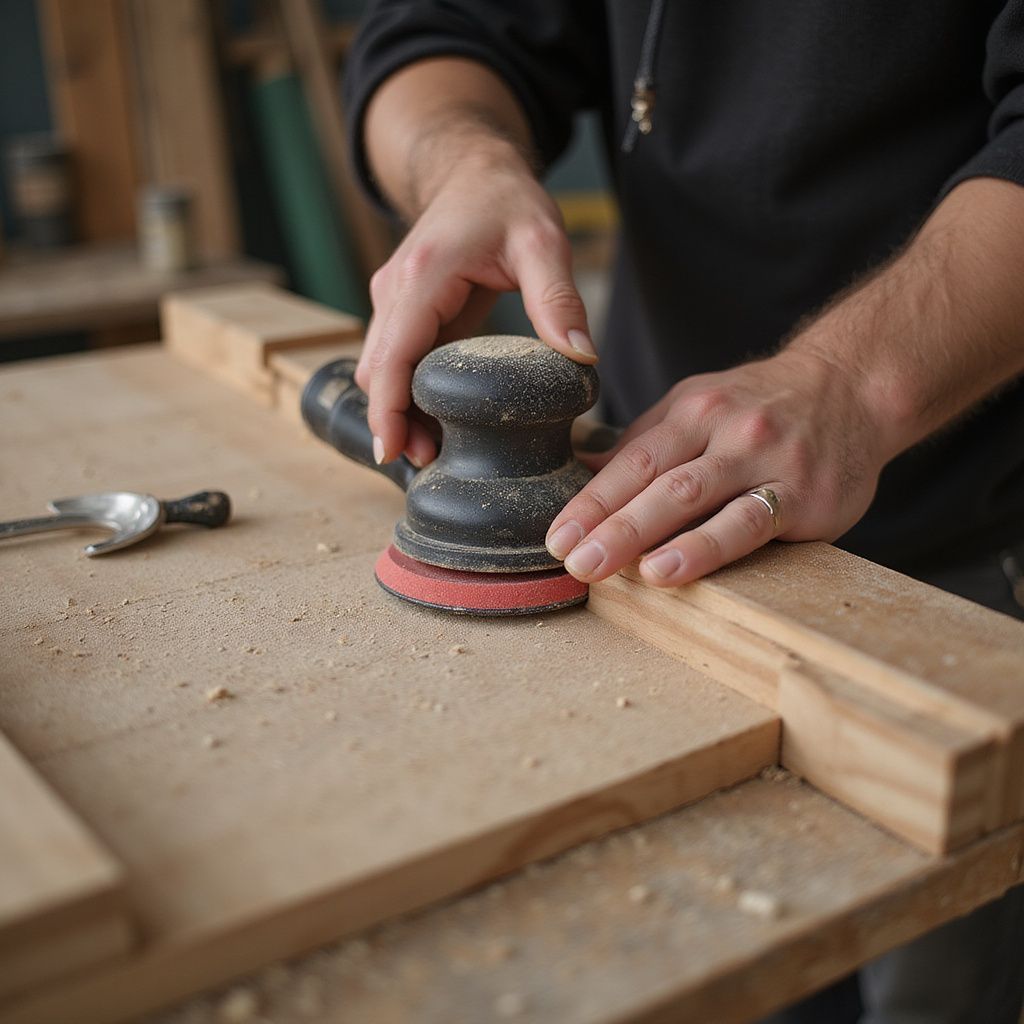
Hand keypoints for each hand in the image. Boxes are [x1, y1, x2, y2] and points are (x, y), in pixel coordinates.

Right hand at [355, 148, 596, 467]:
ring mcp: (394, 299)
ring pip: (381, 367)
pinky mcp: (403, 309)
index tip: (392, 451)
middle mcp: (395, 289)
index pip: (391, 355)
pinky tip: (433, 420)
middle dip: (394, 420)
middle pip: (378, 369)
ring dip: (398, 409)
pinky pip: (396, 358)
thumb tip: (581, 358)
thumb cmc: (506, 199)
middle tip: (427, 464)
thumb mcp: (543, 242)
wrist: (474, 170)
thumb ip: (559, 300)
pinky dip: (407, 390)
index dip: (387, 408)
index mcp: (423, 275)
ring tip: (432, 453)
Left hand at [548, 350, 887, 585]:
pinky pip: (749, 524)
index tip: (557, 536)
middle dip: (607, 523)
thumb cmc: (762, 407)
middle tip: (570, 560)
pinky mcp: (806, 494)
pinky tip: (671, 569)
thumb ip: (646, 443)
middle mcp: (727, 430)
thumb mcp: (699, 405)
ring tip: (604, 567)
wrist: (854, 387)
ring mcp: (768, 459)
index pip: (632, 460)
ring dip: (645, 536)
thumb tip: (582, 472)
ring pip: (696, 499)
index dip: (591, 500)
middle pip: (656, 480)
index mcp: (694, 410)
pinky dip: (705, 547)